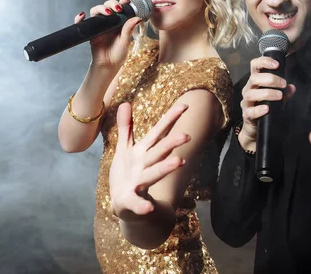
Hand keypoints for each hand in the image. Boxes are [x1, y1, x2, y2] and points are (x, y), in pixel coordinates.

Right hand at [74, 0, 142, 70]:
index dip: (122, 2)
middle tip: (118, 8)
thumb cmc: (118, 53)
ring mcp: (99, 25)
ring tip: (107, 13)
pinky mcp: (90, 31)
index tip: (125, 1)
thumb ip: (129, 29)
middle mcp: (109, 21)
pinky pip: (82, 22)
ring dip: (100, 8)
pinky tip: (82, 16)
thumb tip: (138, 18)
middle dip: (112, 3)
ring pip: (96, 10)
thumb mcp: (125, 41)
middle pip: (107, 6)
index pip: (120, 7)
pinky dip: (79, 18)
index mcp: (119, 22)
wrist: (108, 65)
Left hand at [109, 102, 189, 220]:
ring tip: (179, 161)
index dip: (170, 118)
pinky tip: (148, 207)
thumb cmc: (127, 174)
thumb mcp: (125, 149)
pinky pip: (137, 203)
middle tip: (187, 136)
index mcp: (143, 152)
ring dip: (166, 168)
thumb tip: (124, 103)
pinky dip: (142, 205)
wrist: (125, 206)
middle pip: (160, 152)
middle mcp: (145, 166)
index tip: (185, 105)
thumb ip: (126, 127)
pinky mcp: (130, 200)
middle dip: (172, 143)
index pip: (158, 132)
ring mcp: (139, 183)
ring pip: (154, 174)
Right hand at [238, 56, 295, 150]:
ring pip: (252, 94)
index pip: (255, 66)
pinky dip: (259, 109)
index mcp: (255, 82)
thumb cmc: (265, 108)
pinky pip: (251, 111)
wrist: (255, 128)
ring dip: (267, 93)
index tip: (277, 64)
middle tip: (283, 84)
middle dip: (270, 79)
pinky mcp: (247, 115)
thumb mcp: (276, 99)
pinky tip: (267, 108)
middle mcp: (248, 89)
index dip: (264, 62)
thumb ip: (285, 93)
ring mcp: (246, 102)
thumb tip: (292, 87)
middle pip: (254, 78)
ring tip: (279, 96)